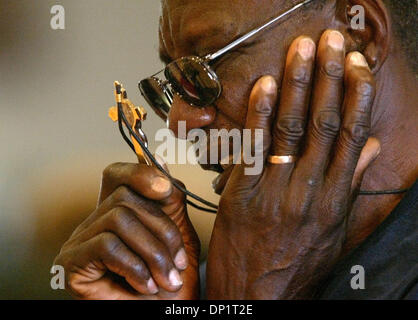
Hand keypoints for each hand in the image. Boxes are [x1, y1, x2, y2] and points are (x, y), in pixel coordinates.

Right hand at [54, 160, 199, 299]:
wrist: (163, 315)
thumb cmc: (169, 280)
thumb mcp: (177, 233)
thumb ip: (169, 201)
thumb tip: (159, 165)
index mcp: (118, 212)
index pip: (116, 175)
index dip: (139, 173)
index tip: (165, 188)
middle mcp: (94, 222)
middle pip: (124, 197)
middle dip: (162, 230)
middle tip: (177, 263)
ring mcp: (79, 241)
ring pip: (119, 218)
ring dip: (153, 253)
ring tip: (165, 279)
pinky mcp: (71, 263)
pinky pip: (106, 245)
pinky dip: (134, 267)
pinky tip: (144, 286)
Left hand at [207, 30, 380, 298]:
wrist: (258, 296)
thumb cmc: (296, 263)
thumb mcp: (332, 230)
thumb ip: (349, 185)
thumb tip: (365, 147)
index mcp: (334, 198)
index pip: (350, 137)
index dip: (354, 98)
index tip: (358, 67)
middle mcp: (308, 190)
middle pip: (322, 125)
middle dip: (329, 78)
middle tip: (332, 42)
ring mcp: (275, 191)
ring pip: (290, 130)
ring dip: (296, 86)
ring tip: (302, 50)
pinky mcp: (243, 194)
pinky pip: (252, 149)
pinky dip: (259, 115)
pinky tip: (265, 86)